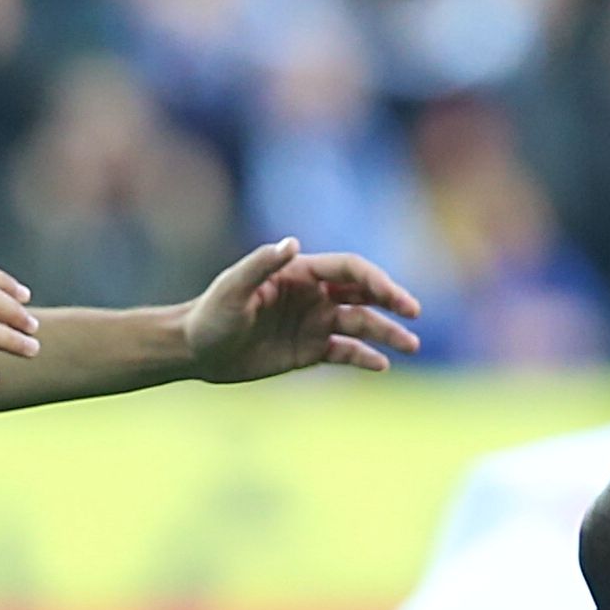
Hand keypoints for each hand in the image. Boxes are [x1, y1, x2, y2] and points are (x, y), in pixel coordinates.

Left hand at [183, 240, 422, 382]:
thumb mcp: (232, 288)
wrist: (195, 351)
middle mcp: (313, 296)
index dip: (376, 280)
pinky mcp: (309, 351)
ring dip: (387, 333)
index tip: (396, 298)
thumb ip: (261, 265)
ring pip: (361, 324)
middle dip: (392, 301)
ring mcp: (313, 323)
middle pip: (364, 293)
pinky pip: (345, 352)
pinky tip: (381, 365)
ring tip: (410, 347)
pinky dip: (365, 357)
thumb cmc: (211, 314)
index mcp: (300, 273)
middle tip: (414, 314)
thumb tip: (291, 243)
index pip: (350, 270)